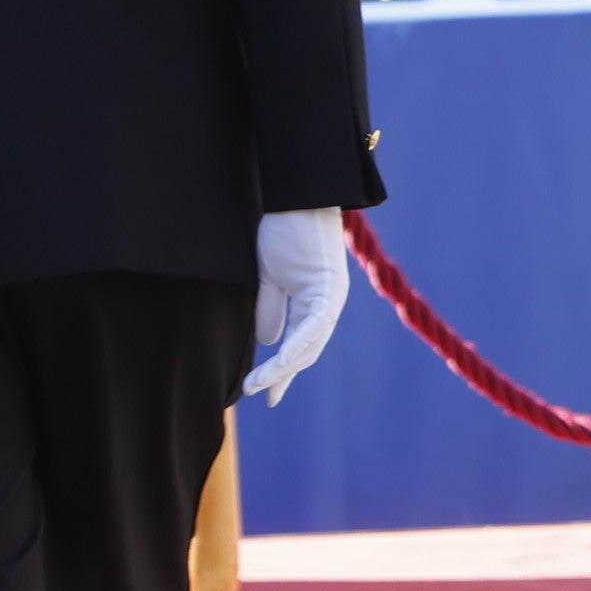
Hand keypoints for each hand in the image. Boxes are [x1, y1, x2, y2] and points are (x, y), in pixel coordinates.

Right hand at [244, 208, 347, 405]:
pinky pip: (313, 325)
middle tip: (259, 394)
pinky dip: (296, 345)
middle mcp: (328, 303)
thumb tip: (268, 343)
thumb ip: (269, 309)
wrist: (293, 196)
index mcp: (315, 300)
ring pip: (310, 344)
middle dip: (282, 375)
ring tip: (259, 384)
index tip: (264, 391)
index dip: (282, 370)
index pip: (299, 344)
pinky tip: (279, 361)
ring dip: (284, 367)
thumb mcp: (269, 276)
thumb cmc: (282, 229)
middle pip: (306, 350)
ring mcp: (331, 297)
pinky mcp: (328, 288)